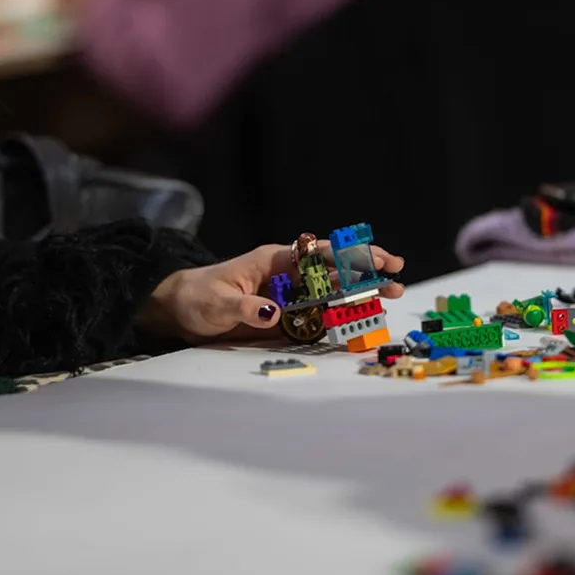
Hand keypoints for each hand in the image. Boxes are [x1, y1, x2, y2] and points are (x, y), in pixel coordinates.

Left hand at [139, 242, 404, 341]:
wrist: (179, 312)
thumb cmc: (196, 297)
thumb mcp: (217, 302)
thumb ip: (246, 307)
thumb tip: (272, 313)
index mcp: (272, 260)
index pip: (314, 252)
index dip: (345, 254)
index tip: (372, 256)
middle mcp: (286, 275)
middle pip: (331, 270)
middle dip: (364, 270)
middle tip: (395, 274)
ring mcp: (288, 296)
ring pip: (330, 292)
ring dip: (359, 294)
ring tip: (390, 295)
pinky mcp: (284, 317)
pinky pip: (316, 316)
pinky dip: (339, 318)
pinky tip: (361, 322)